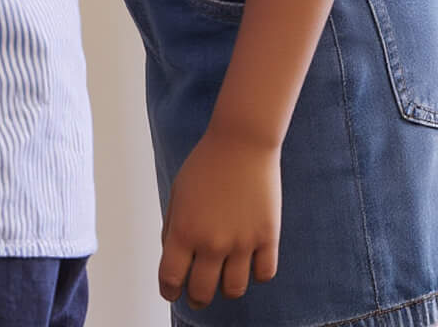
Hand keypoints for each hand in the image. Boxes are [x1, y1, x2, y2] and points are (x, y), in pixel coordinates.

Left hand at [158, 127, 280, 307]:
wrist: (242, 141)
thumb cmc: (207, 163)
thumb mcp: (177, 193)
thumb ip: (172, 229)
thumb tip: (174, 259)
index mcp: (184, 231)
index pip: (171, 280)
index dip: (169, 290)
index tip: (173, 291)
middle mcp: (212, 242)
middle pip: (202, 293)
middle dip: (197, 297)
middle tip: (198, 293)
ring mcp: (242, 242)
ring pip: (234, 290)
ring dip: (227, 288)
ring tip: (225, 277)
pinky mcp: (267, 236)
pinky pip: (264, 273)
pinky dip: (257, 273)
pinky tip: (251, 261)